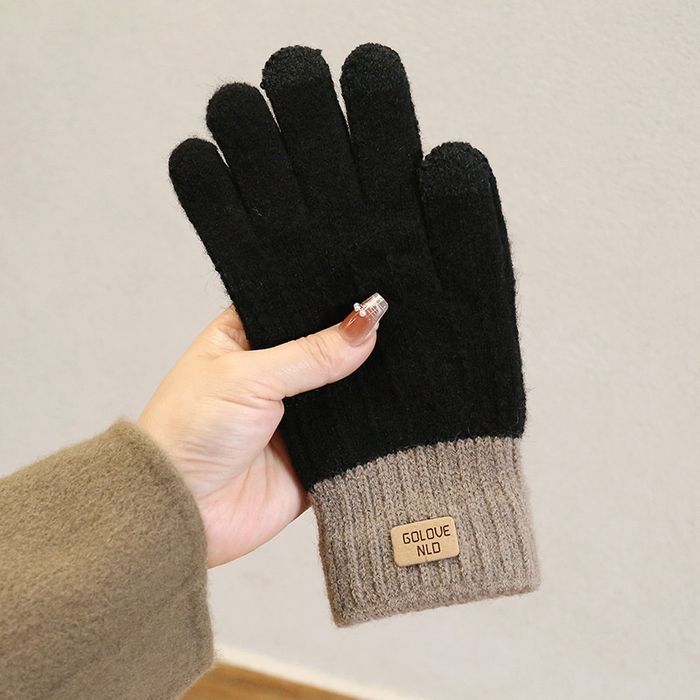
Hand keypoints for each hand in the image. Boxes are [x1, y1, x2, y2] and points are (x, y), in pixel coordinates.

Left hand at [137, 299, 383, 566]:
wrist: (181, 513)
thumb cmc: (189, 433)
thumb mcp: (249, 377)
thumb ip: (311, 353)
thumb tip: (365, 326)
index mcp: (246, 340)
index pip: (297, 308)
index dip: (332, 301)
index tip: (374, 288)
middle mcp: (273, 375)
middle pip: (327, 349)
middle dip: (357, 343)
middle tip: (398, 323)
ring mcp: (295, 417)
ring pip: (345, 393)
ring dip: (367, 386)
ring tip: (404, 365)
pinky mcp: (313, 456)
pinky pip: (351, 438)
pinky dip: (369, 429)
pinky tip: (397, 410)